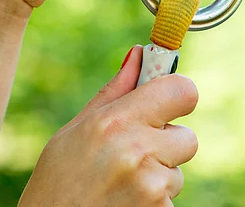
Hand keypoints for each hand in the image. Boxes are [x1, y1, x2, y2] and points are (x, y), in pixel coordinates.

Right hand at [18, 46, 198, 206]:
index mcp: (116, 122)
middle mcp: (137, 151)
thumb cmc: (56, 182)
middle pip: (187, 137)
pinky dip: (154, 203)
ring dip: (158, 178)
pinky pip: (171, 201)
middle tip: (132, 156)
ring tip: (119, 186)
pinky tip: (123, 204)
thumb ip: (115, 92)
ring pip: (177, 173)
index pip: (182, 91)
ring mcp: (151, 188)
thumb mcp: (75, 131)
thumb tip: (139, 53)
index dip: (179, 94)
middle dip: (166, 145)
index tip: (169, 102)